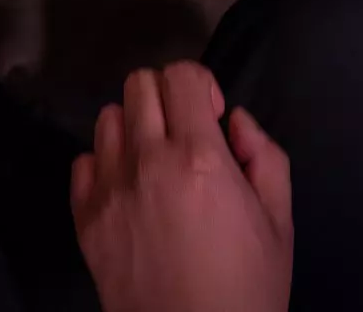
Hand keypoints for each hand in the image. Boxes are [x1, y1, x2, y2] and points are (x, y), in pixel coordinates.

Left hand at [72, 62, 293, 311]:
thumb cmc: (245, 288)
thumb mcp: (279, 222)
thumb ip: (265, 156)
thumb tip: (236, 121)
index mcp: (199, 158)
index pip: (181, 75)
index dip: (200, 85)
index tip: (211, 116)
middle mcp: (146, 162)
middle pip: (139, 84)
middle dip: (166, 98)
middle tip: (184, 133)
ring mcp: (108, 189)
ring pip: (107, 118)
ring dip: (134, 127)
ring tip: (154, 161)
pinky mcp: (84, 218)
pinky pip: (82, 162)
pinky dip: (104, 166)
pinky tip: (128, 190)